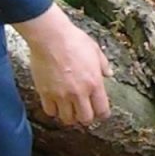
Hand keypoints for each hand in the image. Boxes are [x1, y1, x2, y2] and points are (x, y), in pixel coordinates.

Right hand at [14, 3, 112, 125]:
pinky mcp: (45, 93)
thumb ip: (103, 65)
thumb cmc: (74, 40)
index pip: (102, 110)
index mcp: (94, 83)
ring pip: (67, 119)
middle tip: (84, 111)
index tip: (100, 112)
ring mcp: (61, 94)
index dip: (102, 114)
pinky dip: (53, 111)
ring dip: (69, 116)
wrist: (51, 36)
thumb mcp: (95, 50)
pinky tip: (55, 104)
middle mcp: (79, 92)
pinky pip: (50, 111)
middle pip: (85, 119)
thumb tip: (109, 73)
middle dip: (86, 117)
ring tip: (69, 109)